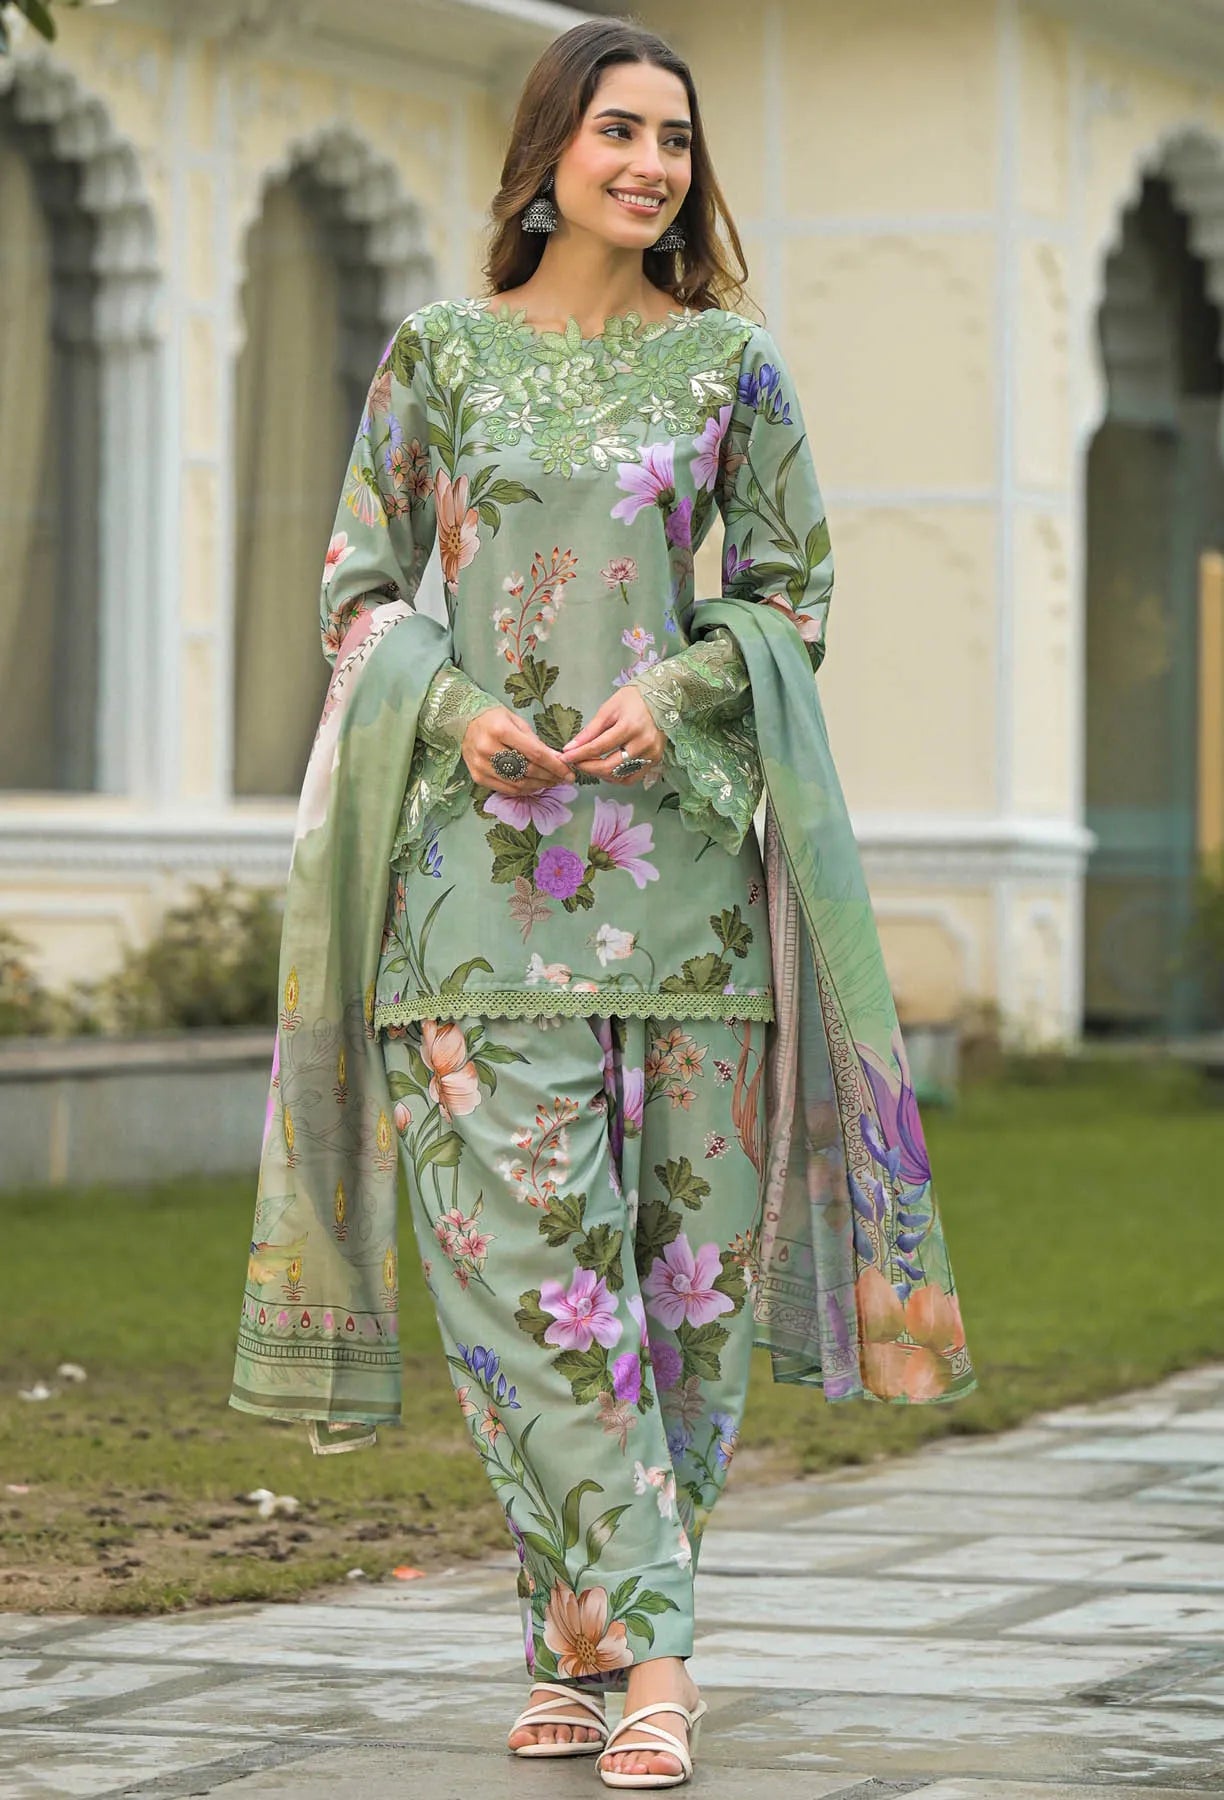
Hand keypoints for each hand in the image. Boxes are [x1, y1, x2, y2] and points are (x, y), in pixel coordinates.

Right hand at [460, 706, 575, 794]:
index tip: (569, 773)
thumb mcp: (517, 722)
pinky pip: (506, 789)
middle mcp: (489, 749)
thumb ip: (537, 742)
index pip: (535, 754)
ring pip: (518, 783)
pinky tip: (535, 785)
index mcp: (501, 730)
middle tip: (563, 779)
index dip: (555, 766)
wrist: (464, 722)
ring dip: (539, 786)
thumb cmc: (494, 719)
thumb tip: (558, 760)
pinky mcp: (478, 777)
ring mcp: (481, 766)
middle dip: (550, 777)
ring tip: (552, 783)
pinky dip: (524, 790)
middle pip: (527, 770)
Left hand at [561, 688, 665, 785]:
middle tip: (576, 763)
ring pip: (620, 776)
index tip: (565, 757)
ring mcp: (651, 754)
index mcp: (629, 727)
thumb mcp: (608, 709)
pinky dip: (616, 777)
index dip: (579, 755)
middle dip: (588, 768)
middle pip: (609, 766)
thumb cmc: (633, 699)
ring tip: (590, 765)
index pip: (598, 748)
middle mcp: (642, 744)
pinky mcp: (655, 760)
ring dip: (601, 774)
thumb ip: (590, 731)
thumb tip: (571, 747)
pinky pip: (632, 777)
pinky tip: (607, 769)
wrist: (661, 697)